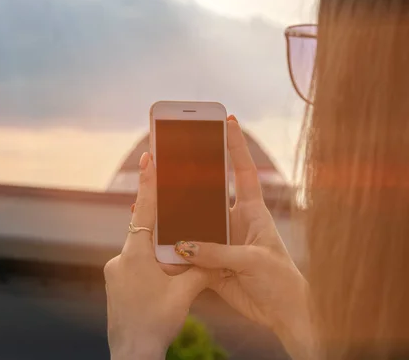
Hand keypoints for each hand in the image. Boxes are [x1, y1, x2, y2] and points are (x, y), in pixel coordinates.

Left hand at [104, 152, 211, 359]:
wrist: (133, 354)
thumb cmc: (156, 323)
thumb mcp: (184, 294)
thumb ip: (199, 268)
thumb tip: (212, 252)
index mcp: (134, 255)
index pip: (145, 211)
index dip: (149, 183)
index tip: (148, 157)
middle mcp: (119, 259)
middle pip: (144, 231)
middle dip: (161, 223)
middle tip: (175, 207)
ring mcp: (114, 273)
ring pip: (140, 250)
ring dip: (158, 251)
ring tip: (175, 263)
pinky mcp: (115, 285)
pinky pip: (134, 264)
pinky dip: (150, 265)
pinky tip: (163, 278)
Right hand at [172, 116, 314, 358]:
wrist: (283, 315)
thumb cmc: (281, 281)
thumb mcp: (253, 260)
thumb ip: (218, 251)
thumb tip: (183, 245)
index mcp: (253, 212)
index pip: (244, 172)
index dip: (236, 146)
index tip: (228, 121)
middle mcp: (234, 222)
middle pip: (209, 193)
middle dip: (190, 177)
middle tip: (170, 157)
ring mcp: (221, 242)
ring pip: (194, 222)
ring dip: (176, 215)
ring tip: (153, 199)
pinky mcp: (211, 263)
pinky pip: (188, 251)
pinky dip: (173, 248)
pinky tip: (157, 240)